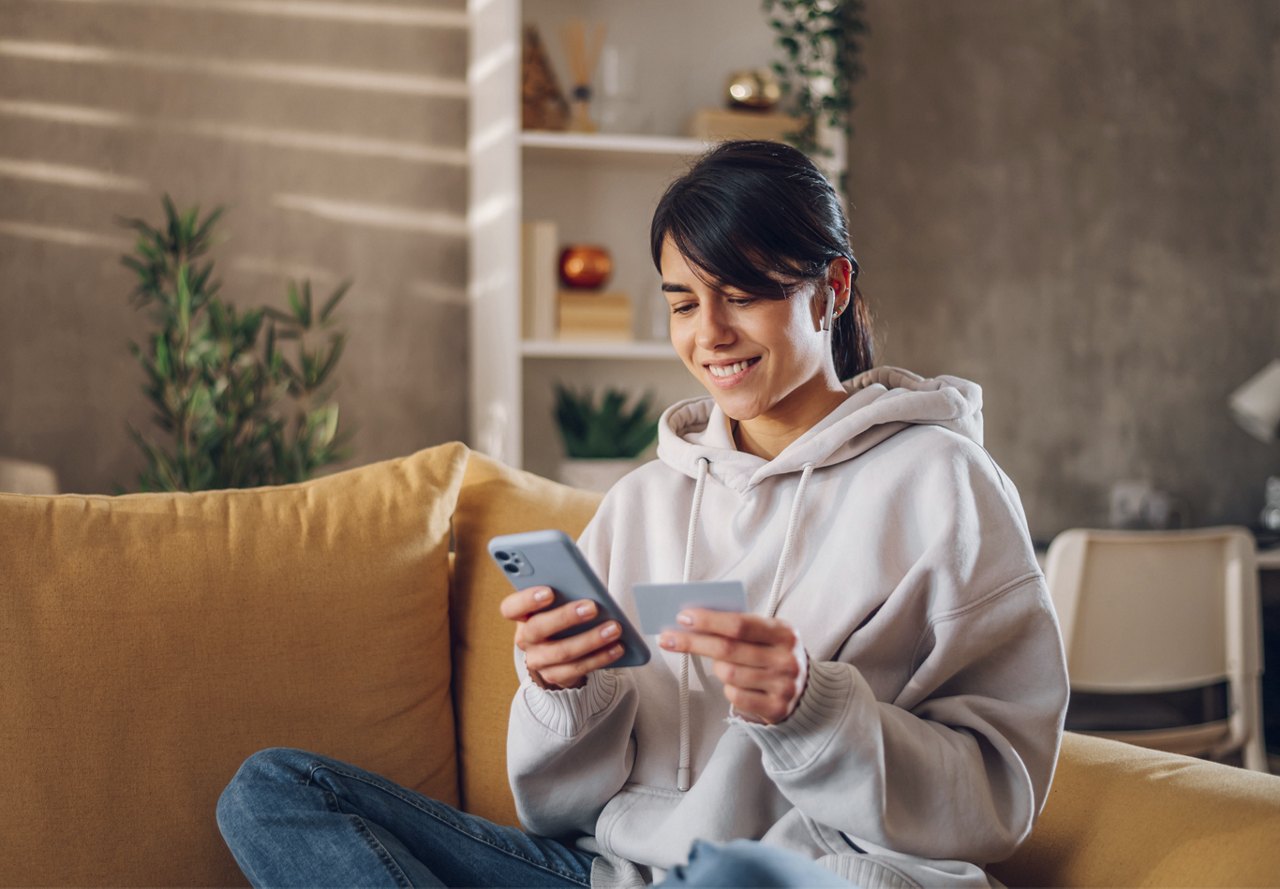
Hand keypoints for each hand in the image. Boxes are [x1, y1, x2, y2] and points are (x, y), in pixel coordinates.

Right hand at [499, 586, 625, 689]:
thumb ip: (564, 594)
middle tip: (592, 607)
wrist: (560, 653)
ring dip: (590, 639)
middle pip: (538, 629)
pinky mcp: (555, 676)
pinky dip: (600, 657)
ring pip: (561, 652)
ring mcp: (538, 660)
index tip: (549, 591)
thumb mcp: (559, 603)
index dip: (527, 600)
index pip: (511, 607)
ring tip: (614, 628)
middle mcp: (526, 639)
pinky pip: (577, 669)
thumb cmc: (563, 616)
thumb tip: (586, 588)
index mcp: (522, 615)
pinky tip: (617, 647)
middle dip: (566, 617)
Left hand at [659, 610, 805, 723]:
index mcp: (784, 632)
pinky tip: (737, 683)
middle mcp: (785, 659)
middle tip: (668, 638)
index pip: (739, 624)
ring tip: (722, 663)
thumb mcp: (767, 633)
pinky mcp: (775, 709)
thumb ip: (739, 626)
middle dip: (693, 642)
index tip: (684, 617)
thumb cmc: (775, 654)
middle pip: (727, 649)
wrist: (806, 690)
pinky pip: (735, 696)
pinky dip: (729, 688)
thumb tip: (694, 619)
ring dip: (717, 668)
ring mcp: (783, 686)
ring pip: (727, 674)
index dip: (708, 620)